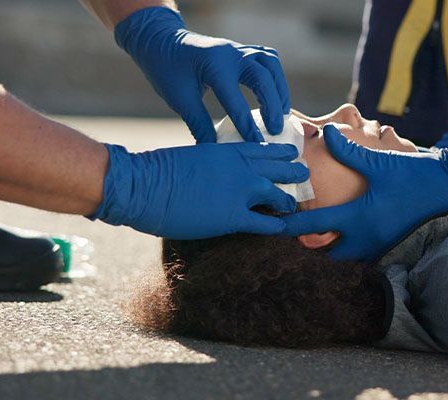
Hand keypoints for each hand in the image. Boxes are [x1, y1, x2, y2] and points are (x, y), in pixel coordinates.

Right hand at [89, 142, 308, 238]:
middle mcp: (240, 168)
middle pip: (277, 167)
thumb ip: (209, 162)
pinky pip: (265, 223)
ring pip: (277, 193)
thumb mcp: (191, 157)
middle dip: (293, 170)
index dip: (279, 151)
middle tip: (304, 173)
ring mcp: (240, 192)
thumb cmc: (157, 171)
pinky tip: (284, 228)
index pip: (263, 148)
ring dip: (289, 198)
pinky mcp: (233, 217)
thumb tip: (212, 171)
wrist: (143, 185)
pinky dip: (277, 226)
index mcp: (227, 150)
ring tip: (296, 202)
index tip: (290, 152)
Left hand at [114, 7, 289, 142]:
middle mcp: (231, 53)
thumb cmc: (167, 70)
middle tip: (274, 130)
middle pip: (263, 78)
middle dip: (272, 105)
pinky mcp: (242, 50)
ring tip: (281, 114)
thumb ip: (199, 124)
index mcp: (213, 65)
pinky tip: (275, 95)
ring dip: (279, 89)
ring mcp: (238, 49)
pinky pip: (268, 59)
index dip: (246, 123)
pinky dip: (275, 77)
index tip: (256, 144)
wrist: (161, 42)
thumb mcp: (180, 99)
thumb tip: (214, 151)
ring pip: (271, 65)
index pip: (236, 98)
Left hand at [281, 125, 447, 260]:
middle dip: (313, 248)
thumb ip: (349, 151)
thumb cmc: (416, 174)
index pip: (315, 226)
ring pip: (348, 257)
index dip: (291, 226)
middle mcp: (368, 238)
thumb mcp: (380, 162)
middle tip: (298, 235)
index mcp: (359, 217)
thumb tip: (326, 133)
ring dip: (334, 250)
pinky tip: (351, 236)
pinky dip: (355, 249)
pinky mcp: (394, 246)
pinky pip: (366, 255)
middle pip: (329, 254)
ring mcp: (382, 246)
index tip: (273, 224)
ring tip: (321, 238)